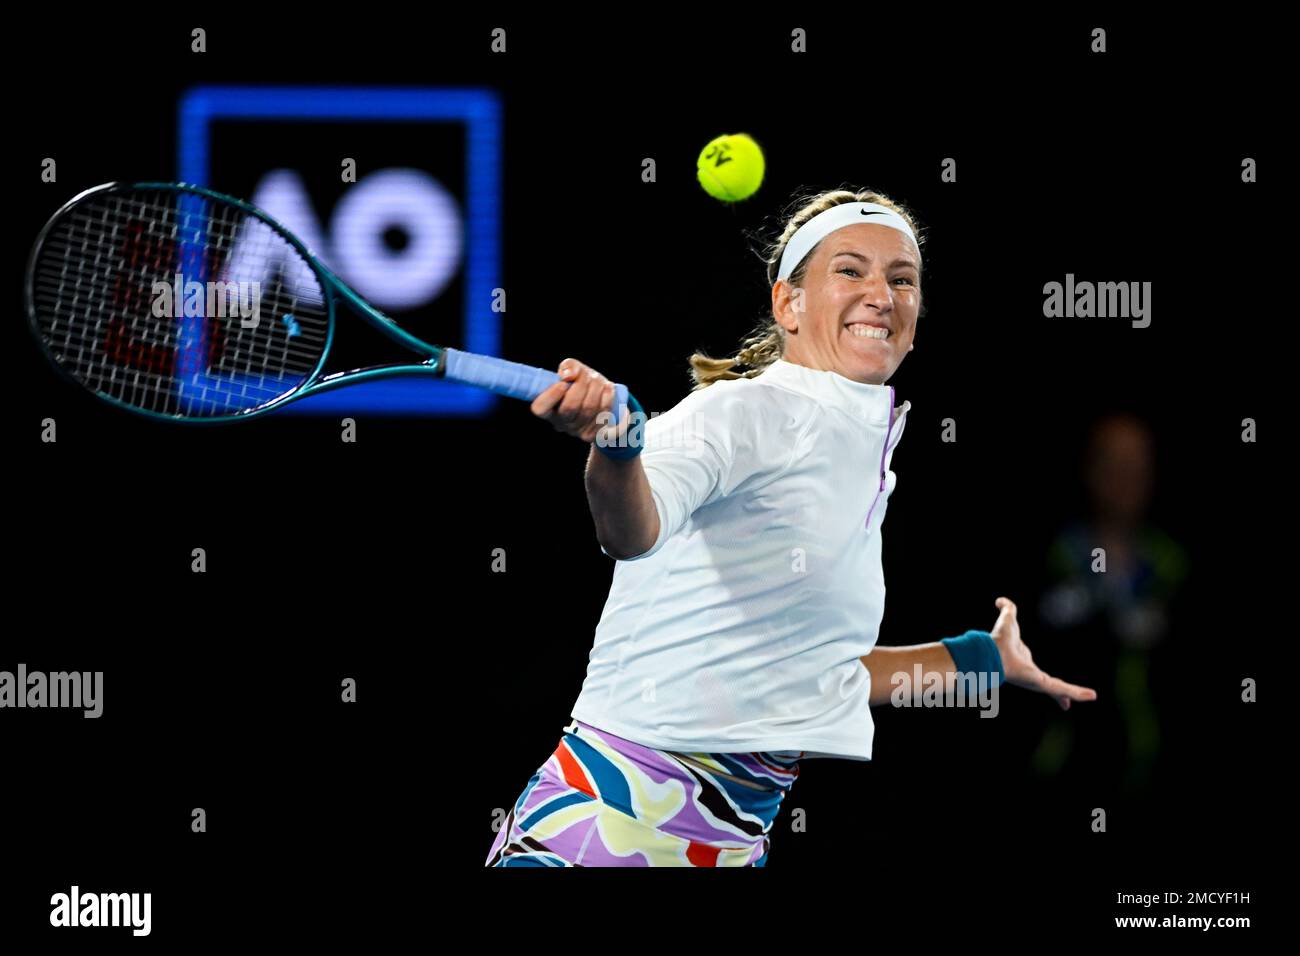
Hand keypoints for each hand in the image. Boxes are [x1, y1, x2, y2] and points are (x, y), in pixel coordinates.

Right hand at [530, 358, 620, 444]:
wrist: (599, 397)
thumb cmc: (580, 383)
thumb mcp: (572, 370)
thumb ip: (568, 367)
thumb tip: (568, 375)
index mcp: (547, 409)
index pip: (540, 408)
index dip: (552, 395)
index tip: (563, 382)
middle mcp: (560, 423)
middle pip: (570, 407)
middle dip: (582, 385)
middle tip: (588, 374)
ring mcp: (577, 431)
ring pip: (589, 408)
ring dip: (596, 388)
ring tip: (597, 379)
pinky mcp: (594, 434)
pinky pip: (603, 413)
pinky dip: (607, 396)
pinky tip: (607, 387)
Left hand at [989, 596, 1097, 710]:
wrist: (994, 652)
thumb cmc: (999, 638)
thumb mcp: (1009, 619)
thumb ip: (1008, 609)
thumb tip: (1000, 600)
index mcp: (1024, 663)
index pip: (1038, 673)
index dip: (1044, 678)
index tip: (1046, 682)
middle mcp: (1031, 675)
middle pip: (1050, 686)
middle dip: (1060, 695)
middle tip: (1066, 703)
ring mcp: (1037, 682)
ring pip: (1060, 689)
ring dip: (1075, 694)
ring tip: (1091, 696)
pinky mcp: (1043, 685)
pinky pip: (1063, 690)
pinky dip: (1078, 693)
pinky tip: (1092, 696)